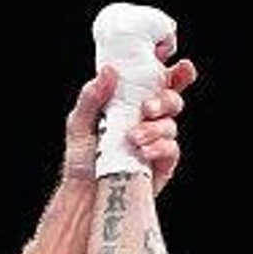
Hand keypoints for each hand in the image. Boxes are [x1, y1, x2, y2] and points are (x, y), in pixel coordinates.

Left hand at [62, 59, 197, 192]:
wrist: (86, 194)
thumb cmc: (83, 157)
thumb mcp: (79, 122)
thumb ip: (91, 96)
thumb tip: (109, 71)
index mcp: (132, 102)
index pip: (157, 79)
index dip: (171, 68)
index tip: (173, 59)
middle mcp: (148, 119)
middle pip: (173, 98)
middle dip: (166, 99)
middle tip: (147, 108)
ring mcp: (158, 140)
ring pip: (171, 125)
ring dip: (155, 129)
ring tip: (133, 139)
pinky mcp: (163, 163)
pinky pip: (172, 149)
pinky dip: (159, 147)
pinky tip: (143, 151)